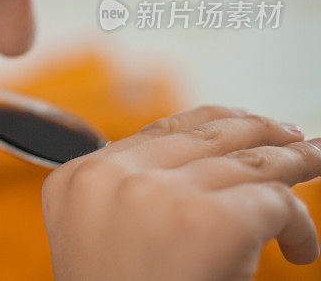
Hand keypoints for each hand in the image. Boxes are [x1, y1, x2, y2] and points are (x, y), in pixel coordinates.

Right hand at [41, 105, 320, 280]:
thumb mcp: (104, 240)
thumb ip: (131, 194)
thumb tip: (207, 159)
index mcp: (76, 180)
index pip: (159, 130)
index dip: (213, 122)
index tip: (247, 123)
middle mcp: (110, 177)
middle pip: (205, 135)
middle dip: (258, 132)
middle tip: (294, 138)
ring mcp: (157, 194)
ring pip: (248, 161)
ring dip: (291, 166)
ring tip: (315, 164)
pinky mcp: (209, 222)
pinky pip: (275, 202)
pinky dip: (299, 227)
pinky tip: (299, 251)